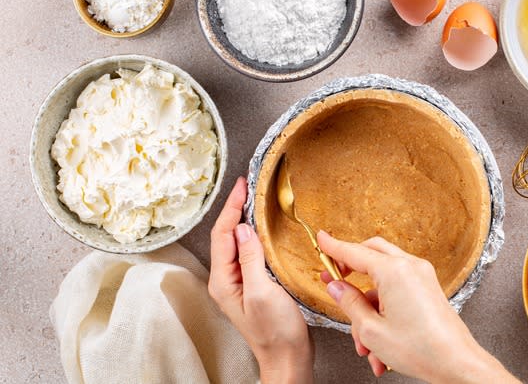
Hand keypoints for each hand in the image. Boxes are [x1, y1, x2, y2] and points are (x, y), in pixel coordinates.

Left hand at [208, 177, 312, 383]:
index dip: (232, 208)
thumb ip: (250, 259)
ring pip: (238, 243)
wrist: (288, 358)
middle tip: (248, 186)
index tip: (242, 187)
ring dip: (245, 220)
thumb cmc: (276, 332)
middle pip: (227, 235)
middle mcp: (227, 280)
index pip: (223, 234)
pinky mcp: (255, 285)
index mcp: (223, 280)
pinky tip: (265, 229)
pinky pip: (250, 253)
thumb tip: (244, 229)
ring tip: (254, 200)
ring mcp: (240, 282)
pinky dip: (256, 235)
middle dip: (235, 209)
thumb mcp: (263, 291)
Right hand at [318, 231, 518, 382]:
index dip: (333, 247)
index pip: (354, 252)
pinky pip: (397, 291)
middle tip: (334, 281)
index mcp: (394, 271)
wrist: (456, 364)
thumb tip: (336, 287)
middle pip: (371, 254)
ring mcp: (422, 277)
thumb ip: (349, 303)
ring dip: (368, 308)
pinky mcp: (428, 289)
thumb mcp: (371, 329)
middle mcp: (410, 267)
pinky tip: (379, 346)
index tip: (321, 239)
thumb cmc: (421, 349)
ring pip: (382, 280)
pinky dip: (384, 312)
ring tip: (363, 343)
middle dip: (350, 270)